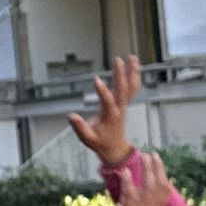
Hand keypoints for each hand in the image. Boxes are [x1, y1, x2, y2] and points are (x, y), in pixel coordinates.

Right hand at [72, 55, 142, 169]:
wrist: (115, 148)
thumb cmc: (100, 143)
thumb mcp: (87, 139)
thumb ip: (80, 127)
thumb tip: (70, 115)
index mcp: (110, 116)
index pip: (107, 101)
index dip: (102, 91)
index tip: (95, 79)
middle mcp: (119, 109)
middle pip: (122, 90)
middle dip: (120, 75)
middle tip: (117, 60)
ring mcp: (123, 106)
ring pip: (131, 87)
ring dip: (132, 73)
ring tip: (132, 57)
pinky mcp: (124, 104)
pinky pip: (132, 89)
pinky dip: (134, 77)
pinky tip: (134, 66)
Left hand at [109, 144, 168, 205]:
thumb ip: (146, 199)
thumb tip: (145, 180)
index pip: (164, 187)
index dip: (161, 171)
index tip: (157, 158)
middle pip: (159, 184)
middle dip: (156, 166)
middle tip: (150, 153)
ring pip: (148, 186)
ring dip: (147, 169)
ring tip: (143, 156)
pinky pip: (130, 194)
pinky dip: (128, 182)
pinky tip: (125, 171)